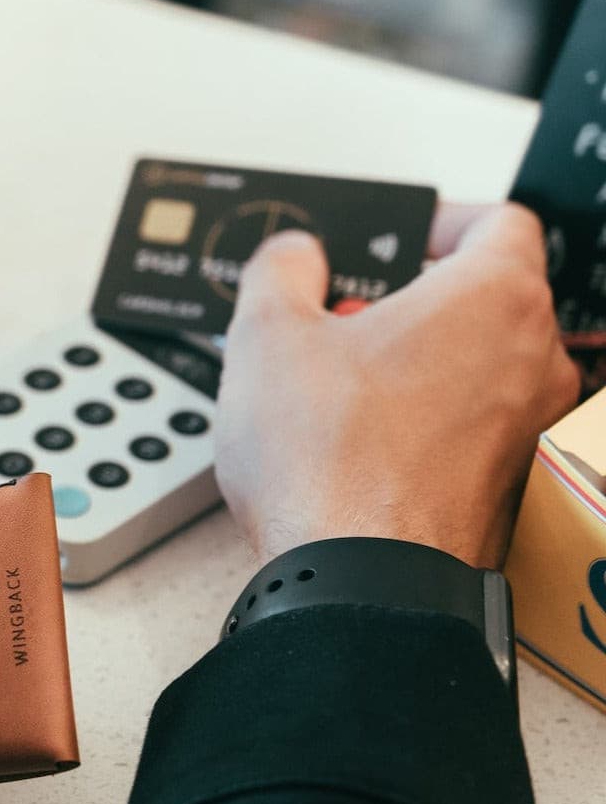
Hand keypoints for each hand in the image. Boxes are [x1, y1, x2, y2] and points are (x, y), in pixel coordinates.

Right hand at [215, 203, 578, 568]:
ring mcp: (533, 430)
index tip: (400, 239)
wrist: (360, 583)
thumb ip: (282, 269)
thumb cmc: (332, 465)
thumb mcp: (268, 335)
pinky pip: (476, 426)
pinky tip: (364, 441)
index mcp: (494, 298)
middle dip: (416, 299)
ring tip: (346, 383)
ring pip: (482, 366)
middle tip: (349, 315)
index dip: (441, 219)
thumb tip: (295, 256)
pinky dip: (430, 419)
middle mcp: (535, 360)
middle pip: (488, 296)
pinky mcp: (514, 487)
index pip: (499, 220)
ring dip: (422, 361)